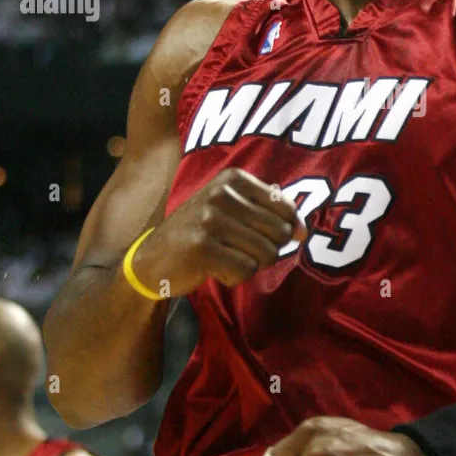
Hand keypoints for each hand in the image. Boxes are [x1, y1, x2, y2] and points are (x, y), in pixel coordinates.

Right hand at [131, 168, 306, 297]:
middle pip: (279, 233)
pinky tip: (214, 269)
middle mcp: (222, 194)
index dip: (288, 228)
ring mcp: (210, 220)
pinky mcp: (202, 247)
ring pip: (266, 254)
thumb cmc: (201, 233)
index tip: (272, 238)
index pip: (285, 206)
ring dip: (251, 265)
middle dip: (267, 250)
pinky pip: (246, 270)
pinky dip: (235, 277)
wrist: (152, 259)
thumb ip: (269, 212)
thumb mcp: (232, 208)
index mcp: (233, 178)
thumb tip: (302, 231)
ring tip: (226, 258)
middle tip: (240, 251)